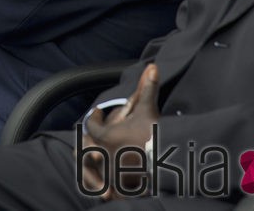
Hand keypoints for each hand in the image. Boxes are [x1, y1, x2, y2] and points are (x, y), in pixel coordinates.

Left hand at [84, 64, 160, 199]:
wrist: (166, 164)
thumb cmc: (153, 135)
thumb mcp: (148, 109)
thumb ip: (147, 88)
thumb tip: (152, 66)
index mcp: (105, 136)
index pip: (92, 126)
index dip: (95, 119)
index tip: (97, 113)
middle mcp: (103, 155)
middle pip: (87, 148)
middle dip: (88, 142)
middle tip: (90, 138)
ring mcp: (110, 173)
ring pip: (94, 168)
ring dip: (94, 164)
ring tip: (98, 159)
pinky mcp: (120, 189)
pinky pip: (106, 187)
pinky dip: (107, 184)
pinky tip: (112, 181)